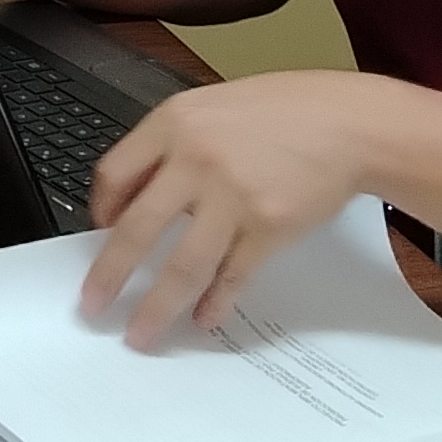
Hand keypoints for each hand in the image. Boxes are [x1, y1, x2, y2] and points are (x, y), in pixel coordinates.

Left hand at [76, 73, 380, 347]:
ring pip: (182, 267)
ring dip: (157, 308)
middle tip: (93, 305)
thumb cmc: (282, 112)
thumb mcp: (212, 108)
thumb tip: (132, 200)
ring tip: (142, 333)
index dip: (100, 213)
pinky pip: (231, 276)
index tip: (99, 237)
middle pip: (138, 230)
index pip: (114, 175)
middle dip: (109, 276)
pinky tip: (204, 318)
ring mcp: (233, 196)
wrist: (348, 123)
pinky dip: (215, 302)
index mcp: (174, 123)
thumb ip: (170, 145)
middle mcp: (197, 159)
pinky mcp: (269, 227)